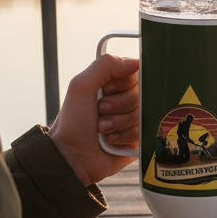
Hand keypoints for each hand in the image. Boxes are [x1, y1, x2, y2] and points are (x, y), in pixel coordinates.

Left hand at [49, 54, 138, 184]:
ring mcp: (133, 119)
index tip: (106, 90)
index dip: (123, 82)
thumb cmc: (73, 122)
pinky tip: (111, 140)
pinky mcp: (138, 137)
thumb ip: (105, 66)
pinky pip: (144, 132)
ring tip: (102, 128)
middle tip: (100, 110)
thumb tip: (135, 62)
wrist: (72, 155)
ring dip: (119, 122)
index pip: (136, 73)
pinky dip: (124, 136)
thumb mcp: (81, 86)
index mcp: (113, 84)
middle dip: (119, 104)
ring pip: (144, 113)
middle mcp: (125, 99)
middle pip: (142, 93)